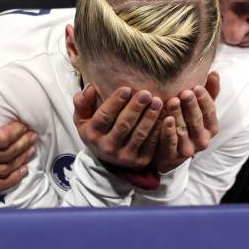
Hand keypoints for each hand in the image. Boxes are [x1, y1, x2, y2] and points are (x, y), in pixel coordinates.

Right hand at [0, 89, 36, 189]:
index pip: (1, 139)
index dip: (17, 132)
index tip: (24, 124)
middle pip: (6, 154)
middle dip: (23, 144)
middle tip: (32, 134)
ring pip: (4, 170)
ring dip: (22, 159)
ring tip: (31, 147)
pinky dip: (12, 179)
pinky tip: (24, 169)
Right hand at [72, 71, 219, 174]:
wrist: (107, 159)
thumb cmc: (96, 130)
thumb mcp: (83, 119)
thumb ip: (82, 103)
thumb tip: (89, 87)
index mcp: (92, 134)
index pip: (104, 117)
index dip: (115, 103)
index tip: (126, 88)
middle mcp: (108, 147)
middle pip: (123, 125)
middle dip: (135, 108)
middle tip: (146, 93)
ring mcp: (125, 156)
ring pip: (140, 135)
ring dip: (150, 117)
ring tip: (157, 101)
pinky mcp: (141, 160)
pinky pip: (152, 144)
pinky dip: (159, 130)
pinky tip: (166, 116)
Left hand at [154, 71, 220, 173]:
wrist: (169, 154)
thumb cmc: (187, 125)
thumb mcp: (199, 111)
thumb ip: (208, 93)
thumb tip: (214, 73)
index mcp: (211, 127)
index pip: (210, 111)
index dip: (204, 99)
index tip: (197, 86)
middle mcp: (202, 139)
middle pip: (197, 120)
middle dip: (191, 106)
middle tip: (186, 92)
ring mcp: (188, 149)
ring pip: (183, 130)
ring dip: (178, 115)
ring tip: (172, 101)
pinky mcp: (172, 156)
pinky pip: (171, 143)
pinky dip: (169, 131)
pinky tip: (166, 120)